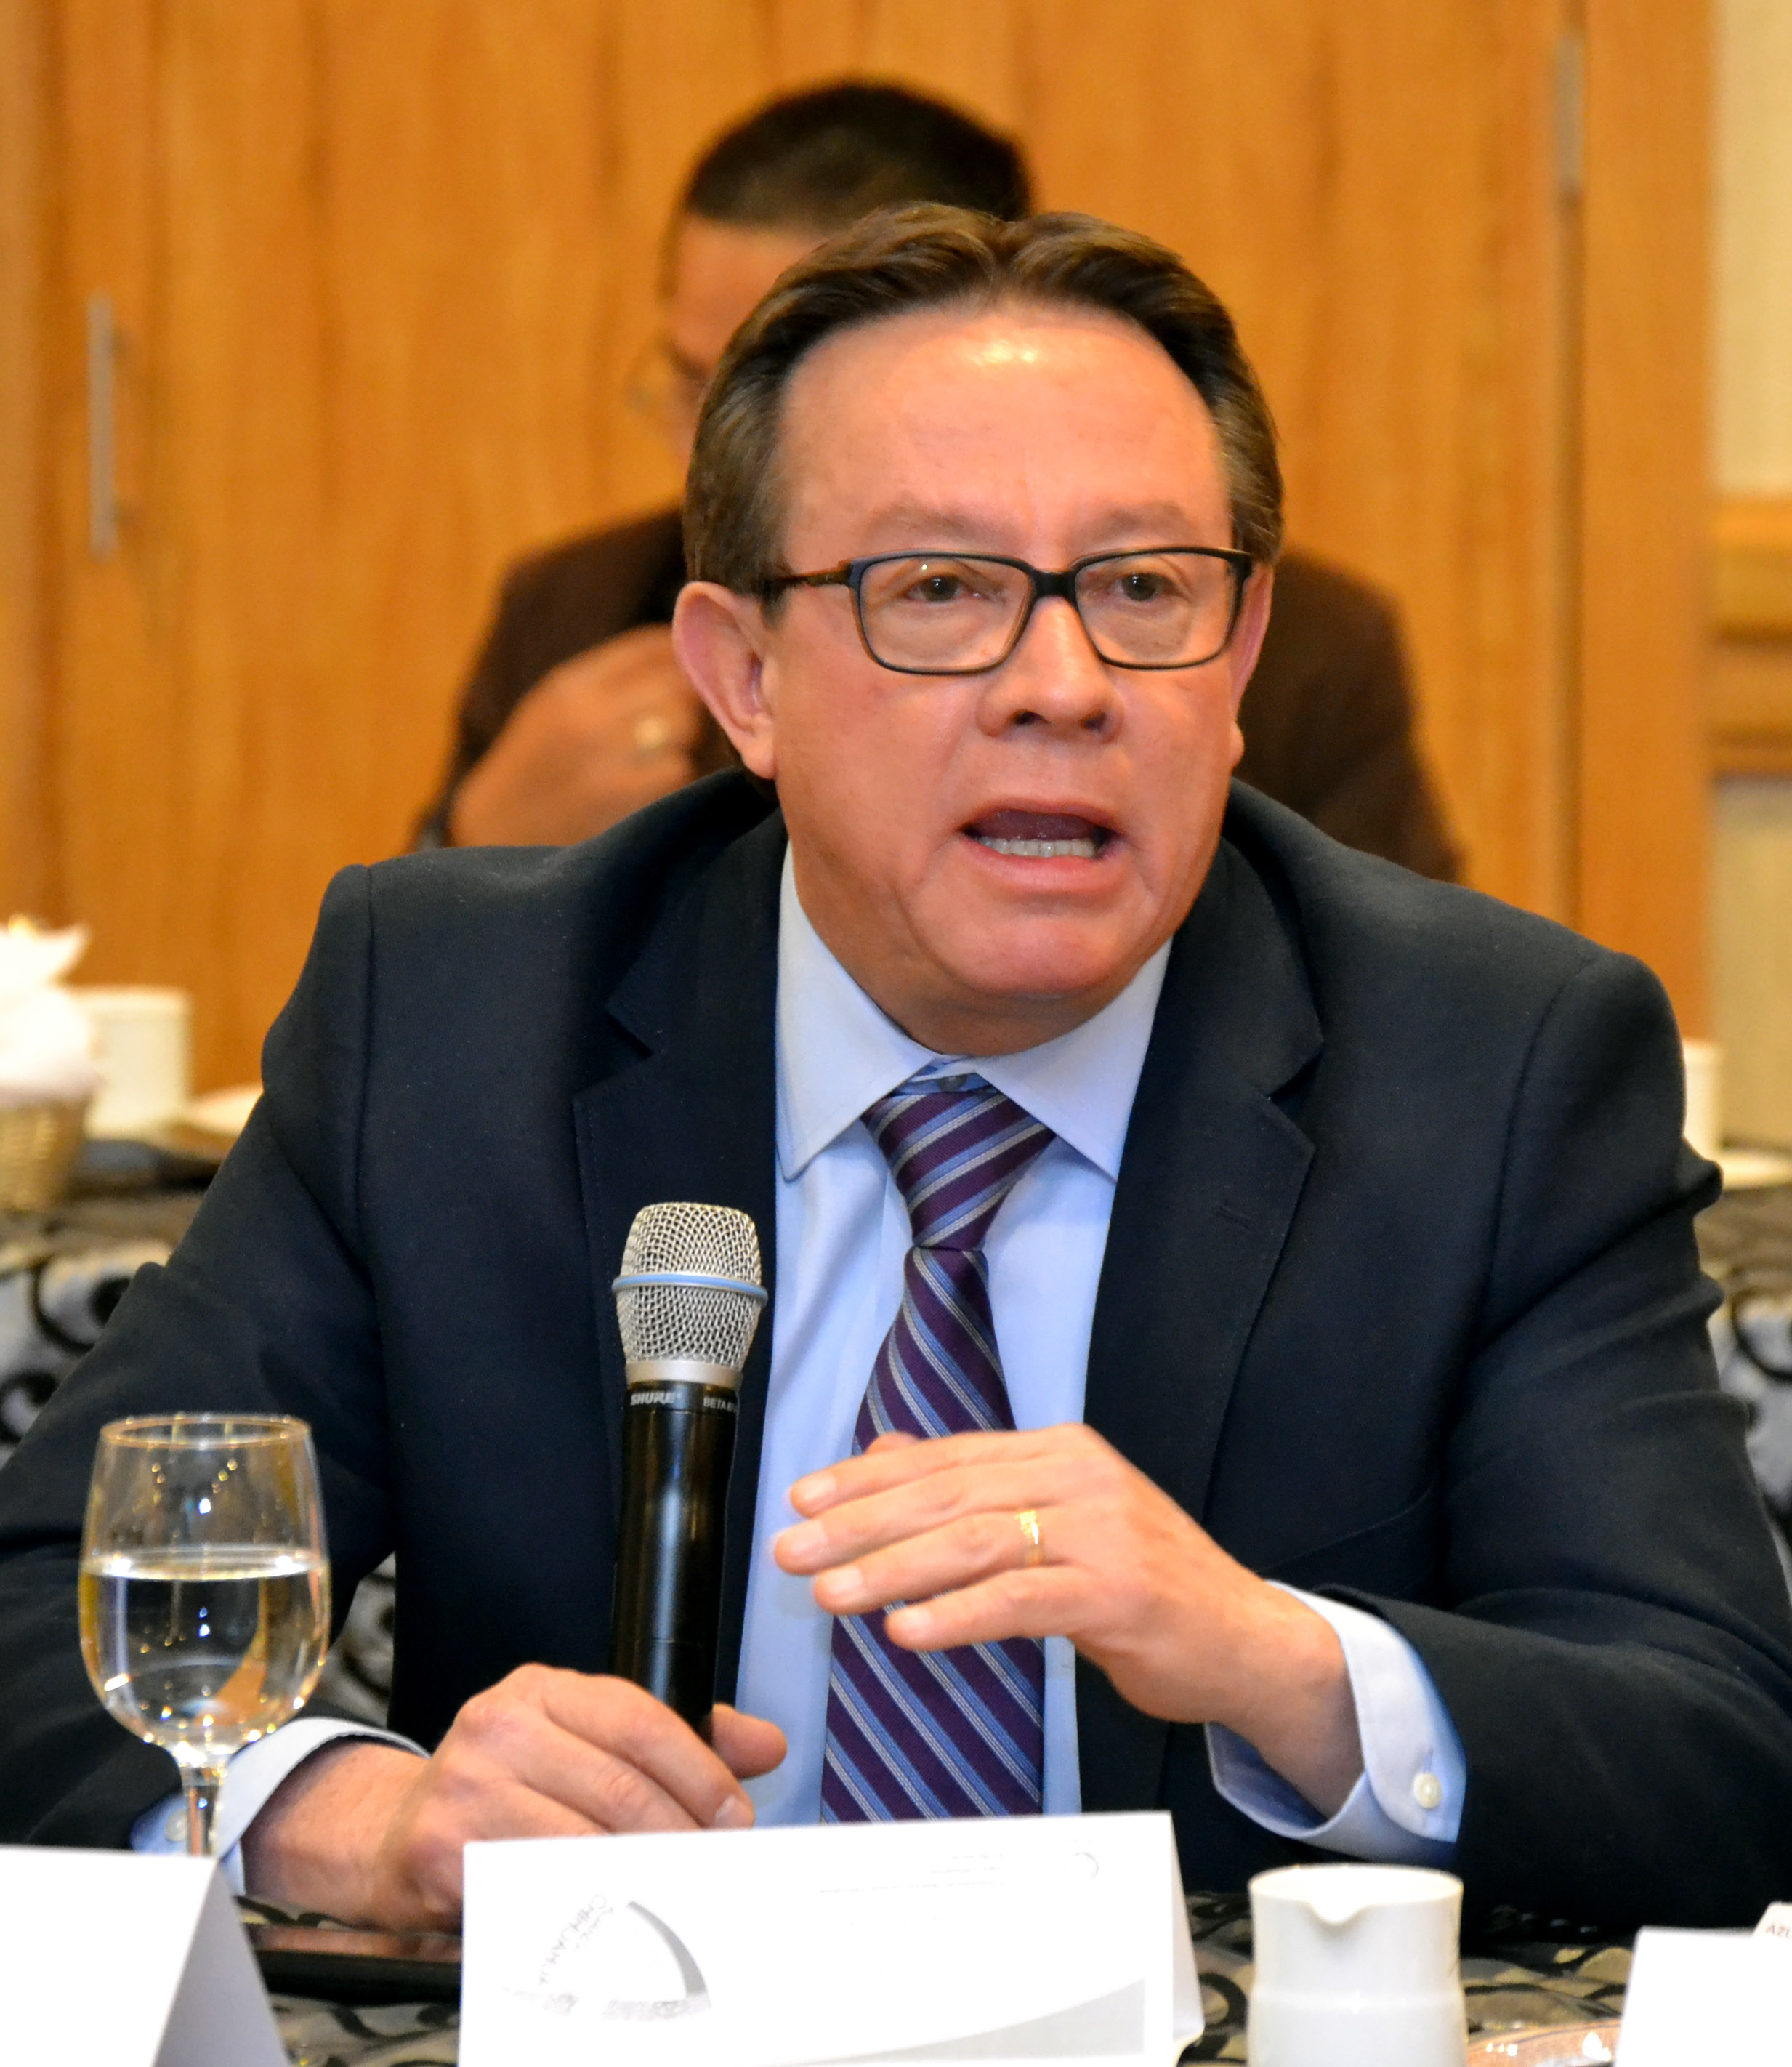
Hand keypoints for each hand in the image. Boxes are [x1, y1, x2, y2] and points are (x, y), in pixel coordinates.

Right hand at [240, 1670, 784, 1929]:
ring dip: (644, 1875)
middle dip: (681, 1834)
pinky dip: (587, 1904)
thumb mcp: (586, 1744)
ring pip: (583, 1836)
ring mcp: (466, 1783)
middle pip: (619, 1783)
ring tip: (678, 1895)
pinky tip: (618, 1917)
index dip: (699, 1772)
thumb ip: (677, 1741)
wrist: (395, 1834)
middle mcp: (500, 1723)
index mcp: (542, 1689)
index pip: (640, 1719)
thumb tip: (766, 1745)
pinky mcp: (442, 1846)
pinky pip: (536, 1882)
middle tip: (714, 1867)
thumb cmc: (505, 1789)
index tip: (733, 1816)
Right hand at [447, 626, 702, 845]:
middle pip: (677, 687)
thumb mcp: (555, 708)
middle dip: (687, 704)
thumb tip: (683, 653)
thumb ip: (612, 680)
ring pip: (684, 727)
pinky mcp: (625, 803)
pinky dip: (676, 777)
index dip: (681, 659)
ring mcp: (606, 762)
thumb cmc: (536, 769)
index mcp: (569, 686)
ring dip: (685, 742)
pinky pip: (678, 771)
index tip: (690, 674)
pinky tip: (653, 787)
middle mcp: (587, 717)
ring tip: (660, 756)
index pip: (651, 647)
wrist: (497, 837)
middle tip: (677, 725)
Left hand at [774, 1426, 1361, 1814]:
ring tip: (832, 1592)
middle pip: (949, 1494)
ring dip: (893, 1569)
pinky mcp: (1116, 1592)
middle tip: (795, 1550)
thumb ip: (981, 1487)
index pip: (946, 1457)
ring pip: (975, 1542)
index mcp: (1060, 1451)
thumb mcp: (1061, 1519)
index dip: (868, 1479)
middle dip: (862, 1523)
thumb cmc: (1145, 1584)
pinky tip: (906, 1631)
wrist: (1247, 1638)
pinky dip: (956, 1615)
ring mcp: (1102, 1531)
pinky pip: (1019, 1600)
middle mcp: (1079, 1476)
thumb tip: (888, 1453)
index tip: (803, 1500)